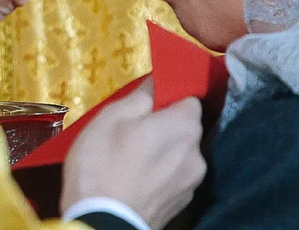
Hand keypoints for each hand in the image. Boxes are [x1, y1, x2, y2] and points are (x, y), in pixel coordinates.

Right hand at [61, 80, 206, 229]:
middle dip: (164, 127)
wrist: (101, 224)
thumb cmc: (103, 164)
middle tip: (131, 132)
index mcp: (184, 127)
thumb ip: (140, 97)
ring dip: (162, 153)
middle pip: (186, 130)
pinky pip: (172, 179)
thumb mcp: (111, 118)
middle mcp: (197, 155)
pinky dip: (159, 175)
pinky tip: (135, 180)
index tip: (146, 104)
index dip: (168, 98)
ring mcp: (191, 184)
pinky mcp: (181, 206)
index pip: (189, 99)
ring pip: (179, 156)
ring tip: (131, 160)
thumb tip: (156, 83)